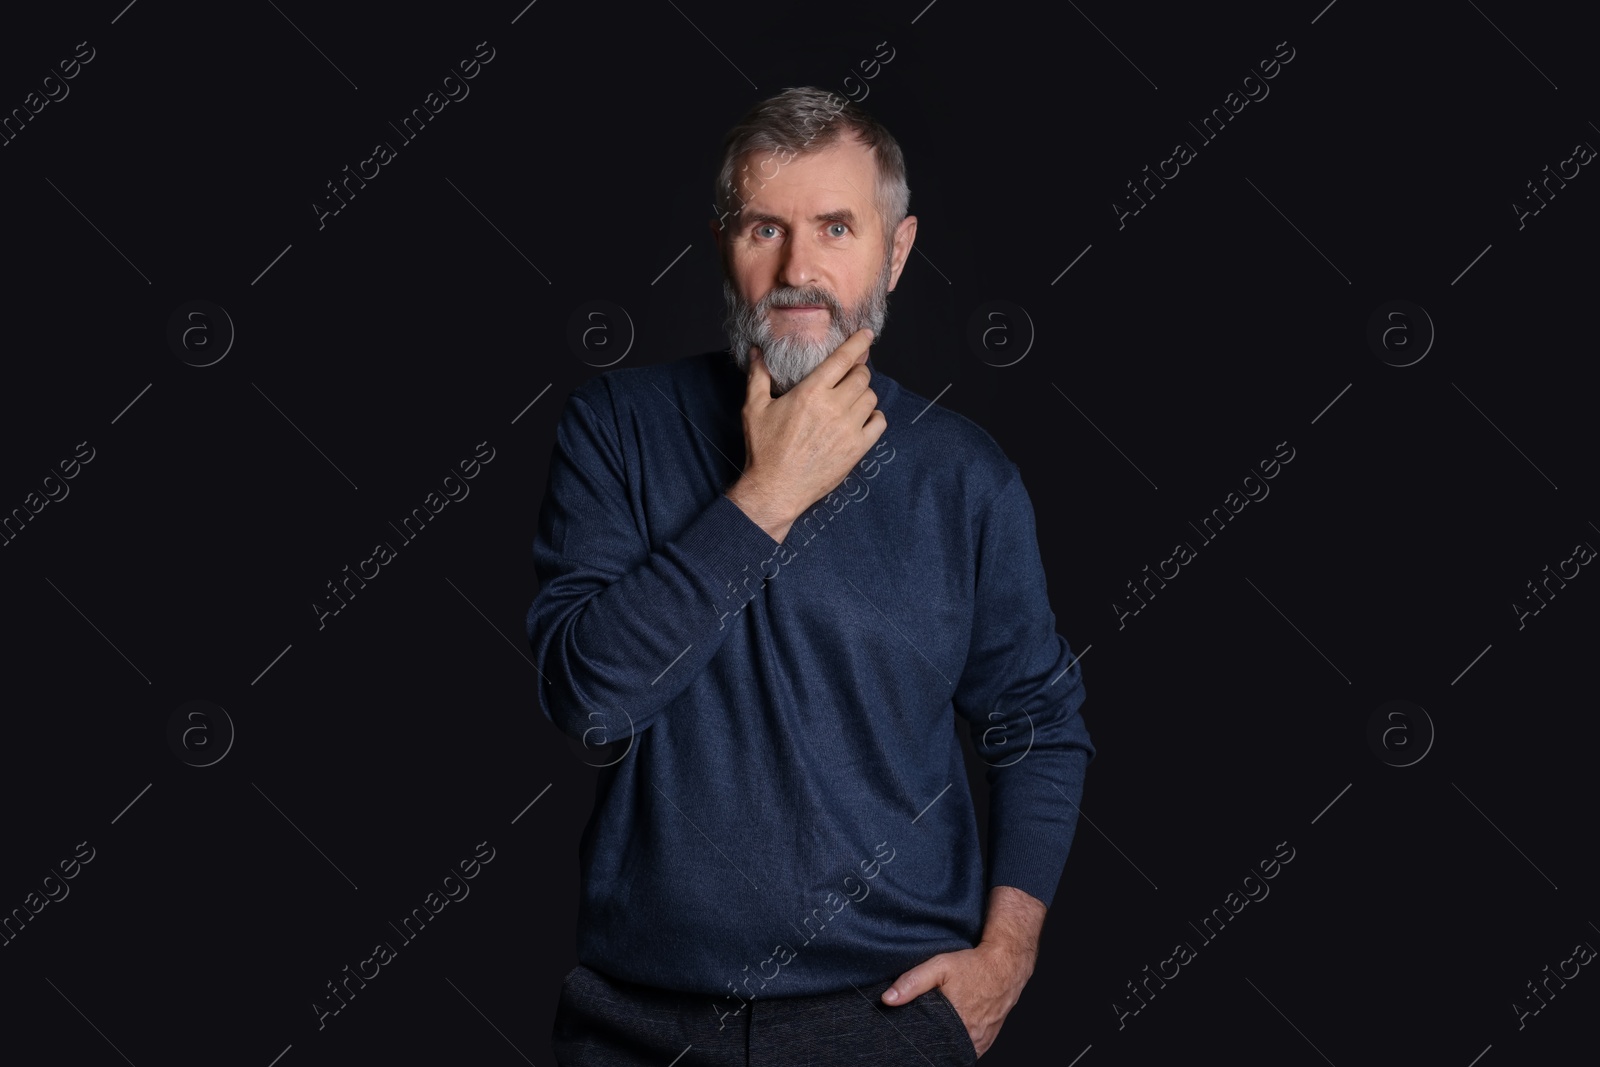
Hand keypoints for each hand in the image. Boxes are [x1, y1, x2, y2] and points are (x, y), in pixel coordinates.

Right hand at [725, 327, 884, 540]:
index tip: (866, 334)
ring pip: (871, 398)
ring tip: (851, 399)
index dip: (858, 343)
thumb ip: (758, 376)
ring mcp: (848, 429)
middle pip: (862, 376)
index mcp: (810, 392)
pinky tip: (863, 419)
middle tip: (849, 376)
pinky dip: (875, 417)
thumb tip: (756, 352)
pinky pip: (879, 423)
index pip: (843, 358)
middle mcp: (833, 407)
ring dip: (864, 394)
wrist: (775, 489)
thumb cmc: (764, 449)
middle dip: (858, 371)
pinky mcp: (857, 449)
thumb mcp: (754, 409)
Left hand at [880, 942, 1035, 1057]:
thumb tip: (887, 999)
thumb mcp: (939, 966)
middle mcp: (970, 1037)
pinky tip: (951, 1032)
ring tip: (935, 1029)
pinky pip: (969, 1050)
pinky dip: (958, 1044)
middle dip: (929, 1042)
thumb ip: (912, 982)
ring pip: (955, 1051)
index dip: (916, 1040)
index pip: (926, 1044)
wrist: (1007, 965)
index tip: (907, 1035)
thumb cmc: (973, 965)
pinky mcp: (987, 1042)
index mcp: (956, 1023)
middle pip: (941, 1048)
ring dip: (944, 1044)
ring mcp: (980, 1042)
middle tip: (921, 1029)